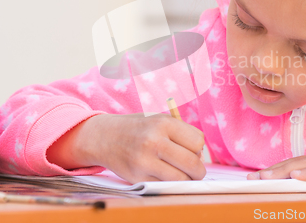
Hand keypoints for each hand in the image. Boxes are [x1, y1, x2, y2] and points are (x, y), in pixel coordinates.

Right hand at [47, 113, 205, 182]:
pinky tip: (164, 174)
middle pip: (192, 163)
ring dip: (185, 179)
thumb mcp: (160, 120)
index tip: (192, 150)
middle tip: (195, 169)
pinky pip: (165, 186)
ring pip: (181, 179)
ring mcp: (144, 161)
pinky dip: (169, 183)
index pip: (198, 142)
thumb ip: (182, 134)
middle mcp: (154, 141)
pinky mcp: (137, 178)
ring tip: (180, 172)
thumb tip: (200, 156)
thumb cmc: (139, 128)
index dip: (198, 148)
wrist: (105, 137)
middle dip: (198, 170)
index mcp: (163, 123)